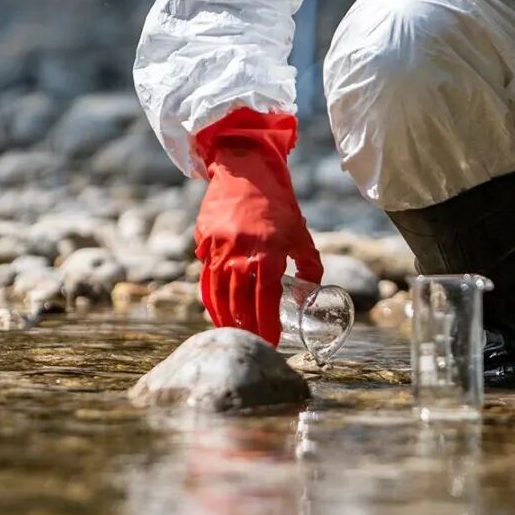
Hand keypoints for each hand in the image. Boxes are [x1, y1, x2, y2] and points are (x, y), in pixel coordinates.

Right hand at [193, 109, 322, 344]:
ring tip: (235, 334)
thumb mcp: (302, 236)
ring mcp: (218, 247)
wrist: (246, 171)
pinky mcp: (204, 241)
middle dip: (247, 327)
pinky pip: (205, 277)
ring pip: (218, 292)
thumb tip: (305, 297)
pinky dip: (210, 298)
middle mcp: (240, 252)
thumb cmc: (279, 206)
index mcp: (267, 252)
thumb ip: (310, 268)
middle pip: (240, 301)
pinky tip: (216, 313)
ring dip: (225, 318)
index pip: (266, 299)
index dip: (268, 324)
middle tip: (254, 344)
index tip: (273, 342)